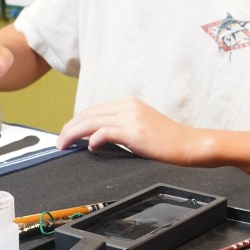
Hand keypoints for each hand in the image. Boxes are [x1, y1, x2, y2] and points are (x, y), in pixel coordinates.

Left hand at [57, 96, 198, 159]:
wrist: (190, 144)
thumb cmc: (167, 141)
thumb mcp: (141, 126)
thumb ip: (120, 126)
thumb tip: (94, 138)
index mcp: (128, 102)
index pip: (93, 109)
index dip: (75, 122)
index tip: (66, 134)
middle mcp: (127, 105)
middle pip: (88, 114)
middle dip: (69, 128)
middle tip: (59, 143)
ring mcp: (131, 117)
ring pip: (91, 121)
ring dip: (73, 134)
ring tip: (64, 145)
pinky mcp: (134, 131)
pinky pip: (104, 132)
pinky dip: (93, 139)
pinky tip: (90, 147)